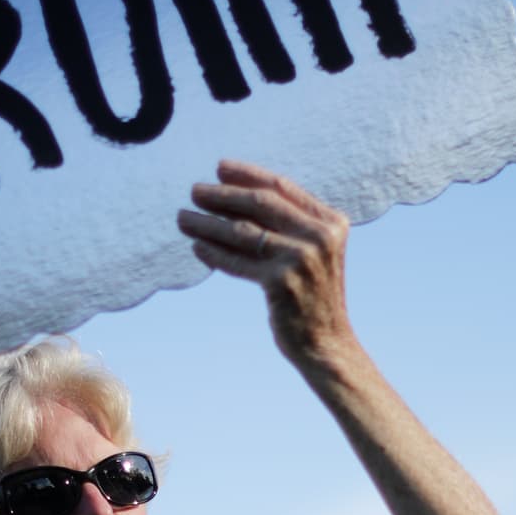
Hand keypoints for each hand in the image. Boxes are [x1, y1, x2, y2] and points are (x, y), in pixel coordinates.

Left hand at [177, 161, 355, 370]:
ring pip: (243, 232)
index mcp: (331, 222)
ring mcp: (301, 259)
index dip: (248, 175)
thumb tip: (236, 196)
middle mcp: (319, 237)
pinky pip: (238, 262)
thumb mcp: (314, 254)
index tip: (219, 169)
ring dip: (208, 223)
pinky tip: (197, 247)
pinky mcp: (281, 283)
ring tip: (183, 218)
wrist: (327, 345)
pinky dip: (215, 253)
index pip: (281, 187)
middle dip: (223, 195)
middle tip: (194, 191)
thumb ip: (291, 225)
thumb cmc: (314, 298)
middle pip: (260, 203)